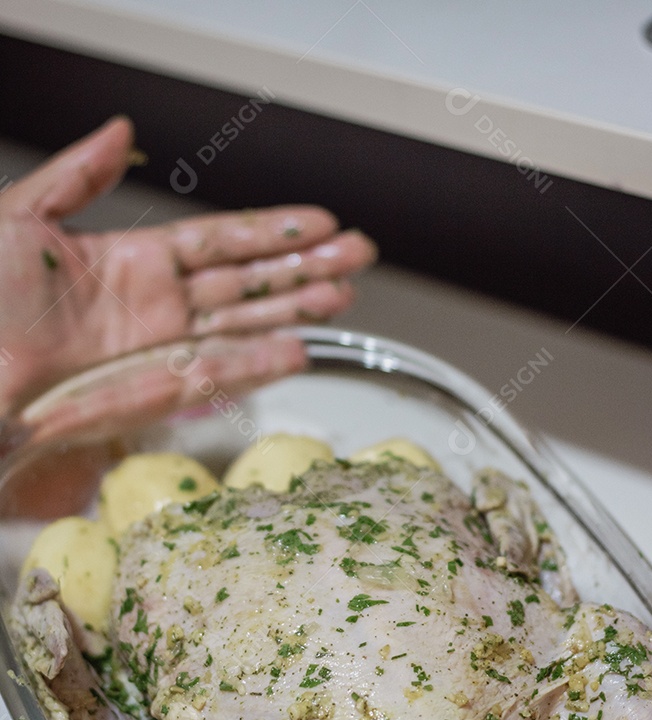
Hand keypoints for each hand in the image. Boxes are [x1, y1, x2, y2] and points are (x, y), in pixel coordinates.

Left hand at [0, 116, 375, 413]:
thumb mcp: (21, 215)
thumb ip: (78, 176)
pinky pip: (220, 375)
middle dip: (304, 269)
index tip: (317, 221)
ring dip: (296, 311)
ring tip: (344, 294)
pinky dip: (260, 366)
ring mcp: (161, 351)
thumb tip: (118, 132)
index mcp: (130, 263)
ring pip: (246, 327)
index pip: (220, 244)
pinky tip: (298, 350)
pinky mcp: (157, 391)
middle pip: (248, 285)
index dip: (270, 231)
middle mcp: (156, 308)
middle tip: (356, 256)